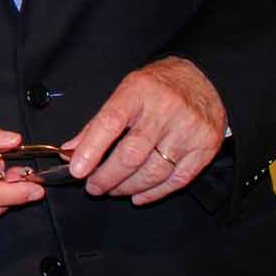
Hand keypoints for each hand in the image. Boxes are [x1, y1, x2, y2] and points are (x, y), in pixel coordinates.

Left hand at [65, 56, 226, 203]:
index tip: (76, 170)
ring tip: (113, 190)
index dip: (91, 149)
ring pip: (154, 171)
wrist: (204, 79)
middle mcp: (165, 111)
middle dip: (107, 176)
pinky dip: (155, 193)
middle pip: (132, 154)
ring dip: (128, 187)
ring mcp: (188, 131)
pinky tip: (138, 195)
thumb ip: (97, 123)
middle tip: (92, 187)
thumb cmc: (157, 88)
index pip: (110, 123)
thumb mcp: (124, 92)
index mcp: (138, 93)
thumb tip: (70, 151)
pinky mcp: (205, 148)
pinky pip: (178, 180)